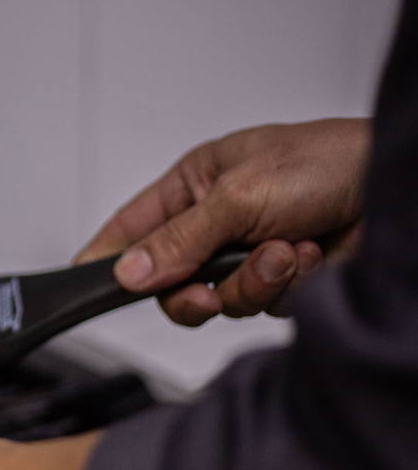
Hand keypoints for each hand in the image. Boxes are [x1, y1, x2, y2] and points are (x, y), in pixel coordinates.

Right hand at [76, 118, 368, 325]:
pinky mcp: (285, 282)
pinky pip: (261, 305)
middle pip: (170, 280)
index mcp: (197, 185)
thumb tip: (128, 273)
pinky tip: (308, 255)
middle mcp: (218, 222)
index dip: (107, 254)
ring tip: (284, 252)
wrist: (400, 192)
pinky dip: (286, 285)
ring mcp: (250, 254)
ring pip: (217, 299)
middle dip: (189, 289)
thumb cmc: (329, 163)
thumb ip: (177, 240)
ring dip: (251, 282)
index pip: (133, 225)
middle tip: (203, 290)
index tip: (83, 280)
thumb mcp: (237, 196)